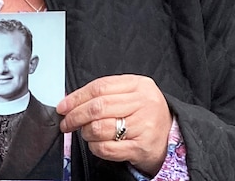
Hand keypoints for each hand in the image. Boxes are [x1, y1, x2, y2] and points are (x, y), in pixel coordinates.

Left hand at [57, 75, 171, 175]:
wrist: (170, 136)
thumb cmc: (146, 113)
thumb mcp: (132, 93)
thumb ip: (106, 93)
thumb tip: (71, 100)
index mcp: (139, 85)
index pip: (100, 87)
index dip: (77, 97)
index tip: (64, 106)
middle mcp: (143, 103)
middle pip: (98, 107)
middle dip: (75, 115)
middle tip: (67, 122)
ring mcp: (143, 126)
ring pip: (100, 127)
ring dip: (86, 132)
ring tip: (86, 132)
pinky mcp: (141, 148)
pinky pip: (107, 148)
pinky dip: (95, 147)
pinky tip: (96, 144)